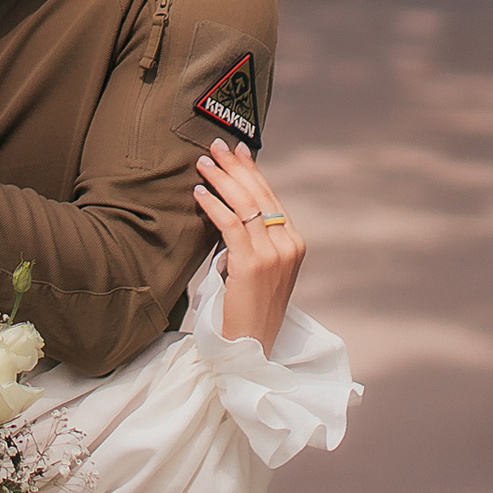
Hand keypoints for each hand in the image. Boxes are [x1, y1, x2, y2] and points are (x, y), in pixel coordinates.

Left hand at [194, 139, 305, 350]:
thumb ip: (252, 240)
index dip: (252, 171)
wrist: (251, 346)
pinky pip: (230, 225)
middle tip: (215, 146)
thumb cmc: (249, 308)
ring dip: (221, 180)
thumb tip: (229, 209)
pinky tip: (198, 194)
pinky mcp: (253, 265)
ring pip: (245, 205)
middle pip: (260, 194)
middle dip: (236, 167)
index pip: (271, 197)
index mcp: (294, 243)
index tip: (237, 151)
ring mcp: (274, 255)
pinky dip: (213, 206)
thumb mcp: (259, 268)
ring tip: (202, 163)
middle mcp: (289, 245)